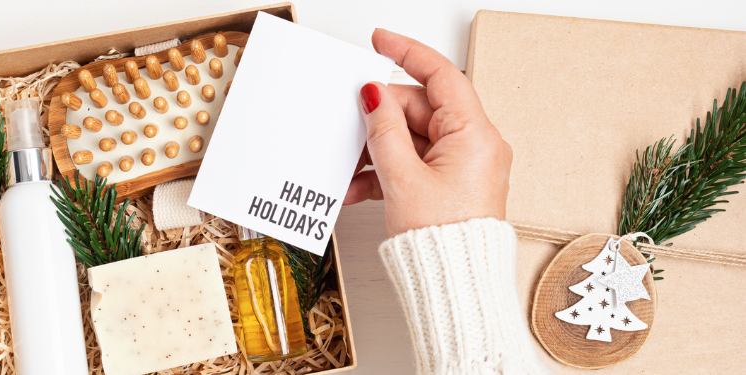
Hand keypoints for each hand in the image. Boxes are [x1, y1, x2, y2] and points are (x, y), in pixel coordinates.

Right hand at [345, 29, 511, 236]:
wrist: (454, 288)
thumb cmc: (442, 240)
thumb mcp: (402, 177)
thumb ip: (383, 130)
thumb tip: (374, 96)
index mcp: (475, 135)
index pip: (441, 76)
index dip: (407, 52)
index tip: (379, 41)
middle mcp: (476, 146)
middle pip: (420, 109)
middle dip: (381, 119)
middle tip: (350, 125)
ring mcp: (464, 166)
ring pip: (413, 139)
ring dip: (379, 151)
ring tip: (352, 168)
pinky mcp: (452, 184)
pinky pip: (416, 164)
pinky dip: (388, 171)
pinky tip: (360, 187)